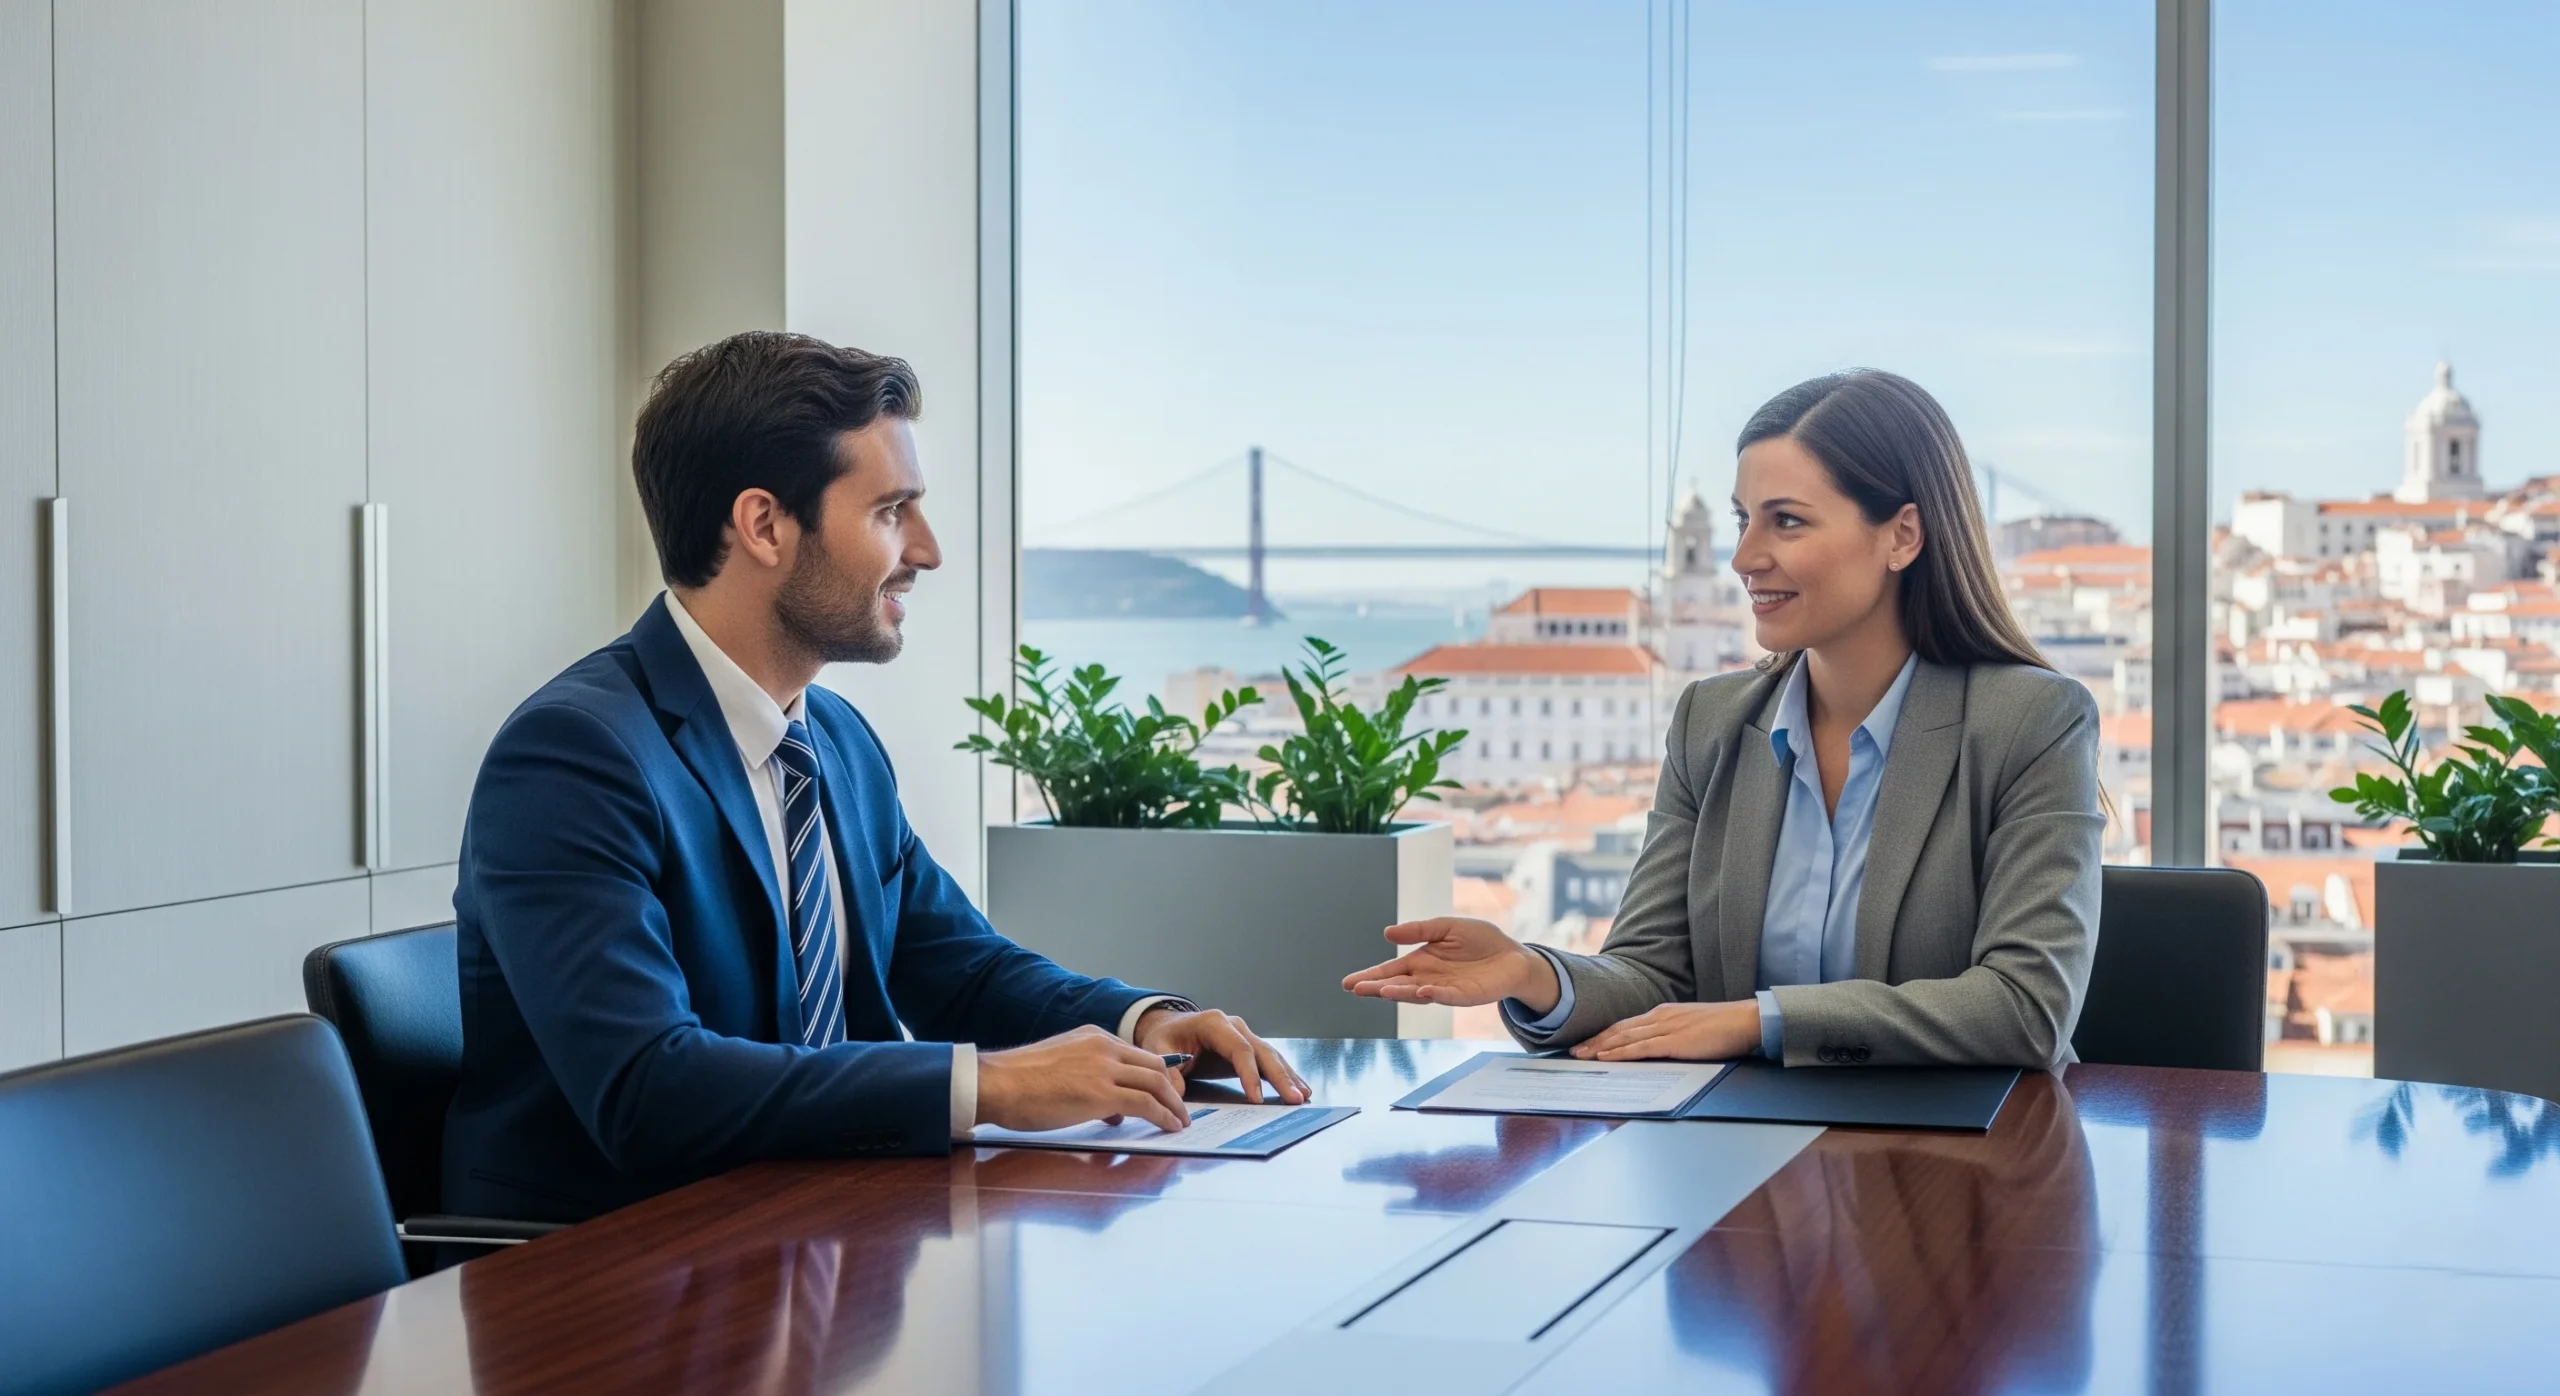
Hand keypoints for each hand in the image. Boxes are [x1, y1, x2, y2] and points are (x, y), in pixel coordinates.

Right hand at [974, 1025, 1189, 1133]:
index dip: (1156, 1075)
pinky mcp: (1100, 1093)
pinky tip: (1169, 1126)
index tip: (1163, 1092)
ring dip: (1173, 1104)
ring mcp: (1103, 1068)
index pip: (1136, 1054)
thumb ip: (1089, 1081)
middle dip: (1172, 1089)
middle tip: (1180, 1108)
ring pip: (1155, 1082)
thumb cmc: (1016, 1082)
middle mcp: (1103, 1046)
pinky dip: (1163, 1115)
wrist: (994, 1084)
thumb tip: (1113, 1110)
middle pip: (1154, 1065)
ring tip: (1180, 1120)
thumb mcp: (1059, 1068)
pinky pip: (1145, 1103)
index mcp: (1092, 1037)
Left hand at [1133, 1007, 1308, 1104]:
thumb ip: (1167, 1072)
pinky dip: (1285, 1075)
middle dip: (1280, 1076)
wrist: (1169, 1027)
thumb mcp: (1157, 1050)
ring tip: (1303, 1096)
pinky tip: (1299, 1089)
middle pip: (1262, 1052)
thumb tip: (1177, 1096)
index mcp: (1214, 1024)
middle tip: (1294, 1098)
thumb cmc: (1165, 1038)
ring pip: (1271, 1056)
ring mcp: (1244, 1036)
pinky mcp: (1248, 1049)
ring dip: (1288, 1077)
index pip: (1239, 1049)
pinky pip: (1269, 1062)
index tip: (1257, 1099)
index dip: (1249, 1074)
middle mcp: (1235, 1027)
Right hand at [1340, 917, 1557, 1012]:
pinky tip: (1421, 990)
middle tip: (1355, 988)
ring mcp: (1445, 989)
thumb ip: (1420, 929)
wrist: (1513, 957)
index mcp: (1421, 961)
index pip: (1390, 971)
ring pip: (1416, 993)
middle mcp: (1428, 978)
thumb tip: (1387, 933)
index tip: (1349, 983)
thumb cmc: (1481, 941)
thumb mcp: (1447, 927)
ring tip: (1381, 991)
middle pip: (1397, 984)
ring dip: (1399, 992)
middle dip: (1376, 987)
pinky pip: (1446, 995)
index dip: (1370, 976)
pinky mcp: (1464, 996)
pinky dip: (1433, 994)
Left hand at [1570, 1000, 1761, 1061]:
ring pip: (1624, 1038)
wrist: (1747, 1020)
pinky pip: (1641, 1048)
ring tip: (1581, 1056)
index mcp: (1663, 1014)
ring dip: (1600, 1048)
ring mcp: (1666, 1029)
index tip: (1587, 1043)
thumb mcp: (1691, 1026)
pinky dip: (1620, 1052)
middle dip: (1595, 1041)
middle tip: (1574, 1051)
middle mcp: (1660, 1018)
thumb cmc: (1724, 1026)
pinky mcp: (1675, 1042)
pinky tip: (1606, 1057)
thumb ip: (1672, 1033)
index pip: (1626, 1024)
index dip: (1605, 1034)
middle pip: (1619, 1030)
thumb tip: (1656, 1045)